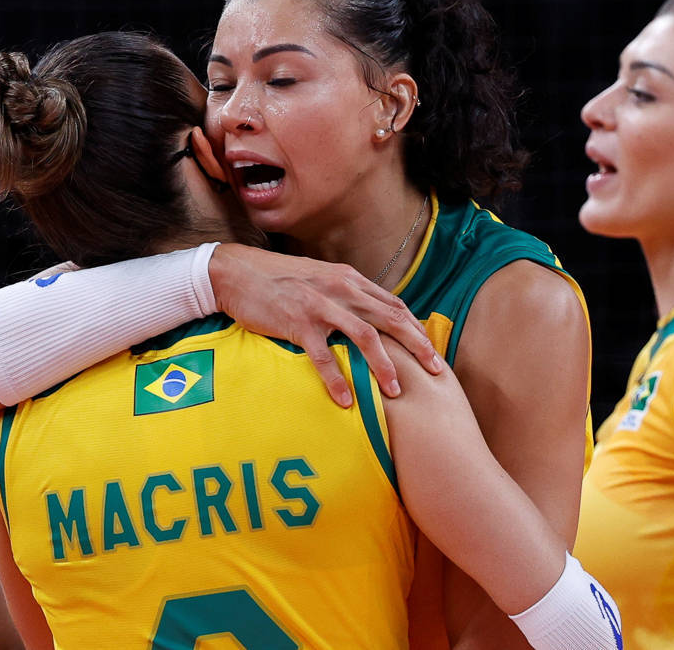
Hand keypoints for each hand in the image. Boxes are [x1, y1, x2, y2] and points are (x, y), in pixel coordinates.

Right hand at [209, 243, 442, 406]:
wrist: (237, 273)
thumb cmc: (278, 280)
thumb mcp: (319, 279)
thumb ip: (344, 294)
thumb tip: (367, 314)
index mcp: (349, 279)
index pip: (394, 304)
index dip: (416, 328)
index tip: (431, 350)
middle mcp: (341, 289)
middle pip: (391, 318)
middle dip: (418, 346)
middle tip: (436, 371)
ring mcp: (320, 305)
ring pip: (365, 337)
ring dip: (384, 366)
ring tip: (396, 391)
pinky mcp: (298, 322)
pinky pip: (323, 355)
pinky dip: (336, 379)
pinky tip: (346, 400)